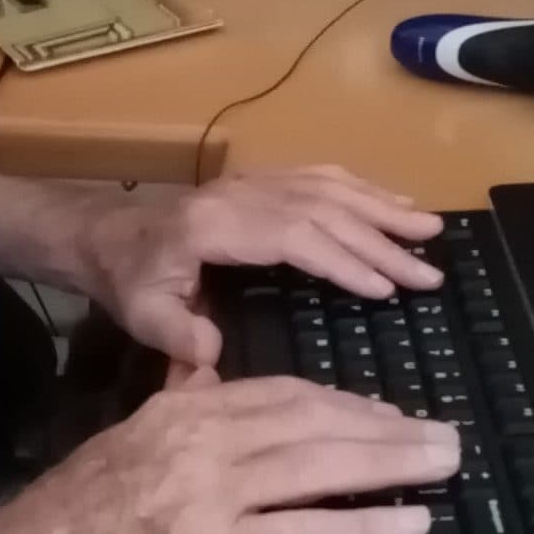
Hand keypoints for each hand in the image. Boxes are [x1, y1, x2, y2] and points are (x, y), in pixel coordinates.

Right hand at [0, 377, 459, 533]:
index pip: (285, 393)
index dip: (347, 403)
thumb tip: (205, 364)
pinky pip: (304, 532)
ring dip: (391, 465)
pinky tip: (407, 523)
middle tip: (443, 436)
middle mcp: (200, 438)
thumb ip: (175, 397)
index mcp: (184, 407)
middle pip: (315, 421)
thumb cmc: (73, 509)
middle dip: (386, 427)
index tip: (390, 414)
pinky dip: (362, 525)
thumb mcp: (127, 433)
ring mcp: (207, 492)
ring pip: (319, 466)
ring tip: (443, 466)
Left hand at [72, 166, 445, 368]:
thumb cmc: (126, 278)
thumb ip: (176, 336)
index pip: (293, 236)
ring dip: (383, 208)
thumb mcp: (140, 314)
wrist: (102, 234)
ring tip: (430, 229)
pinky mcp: (261, 181)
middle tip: (430, 273)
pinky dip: (363, 189)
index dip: (341, 260)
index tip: (385, 289)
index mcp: (217, 225)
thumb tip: (214, 357)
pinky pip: (320, 176)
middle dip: (381, 241)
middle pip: (324, 210)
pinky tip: (393, 202)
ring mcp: (254, 181)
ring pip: (329, 187)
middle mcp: (242, 193)